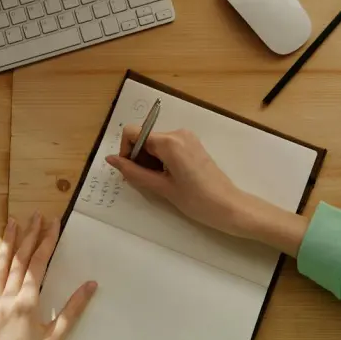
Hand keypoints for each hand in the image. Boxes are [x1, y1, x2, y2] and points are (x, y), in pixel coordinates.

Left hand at [0, 214, 96, 339]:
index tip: (53, 222)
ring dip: (7, 245)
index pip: (38, 264)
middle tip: (36, 215)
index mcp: (27, 303)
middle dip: (29, 236)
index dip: (47, 241)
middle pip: (19, 261)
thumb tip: (91, 285)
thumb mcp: (57, 338)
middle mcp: (7, 301)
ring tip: (12, 223)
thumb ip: (73, 309)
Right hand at [106, 127, 251, 235]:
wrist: (229, 207)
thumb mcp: (161, 188)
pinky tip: (169, 178)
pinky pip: (167, 146)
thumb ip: (134, 172)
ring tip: (160, 183)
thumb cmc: (196, 200)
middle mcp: (177, 133)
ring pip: (155, 143)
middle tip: (146, 182)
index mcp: (169, 141)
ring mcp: (187, 137)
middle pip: (144, 138)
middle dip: (138, 158)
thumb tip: (111, 159)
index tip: (130, 172)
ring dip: (149, 161)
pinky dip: (161, 160)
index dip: (126, 151)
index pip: (133, 132)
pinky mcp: (192, 144)